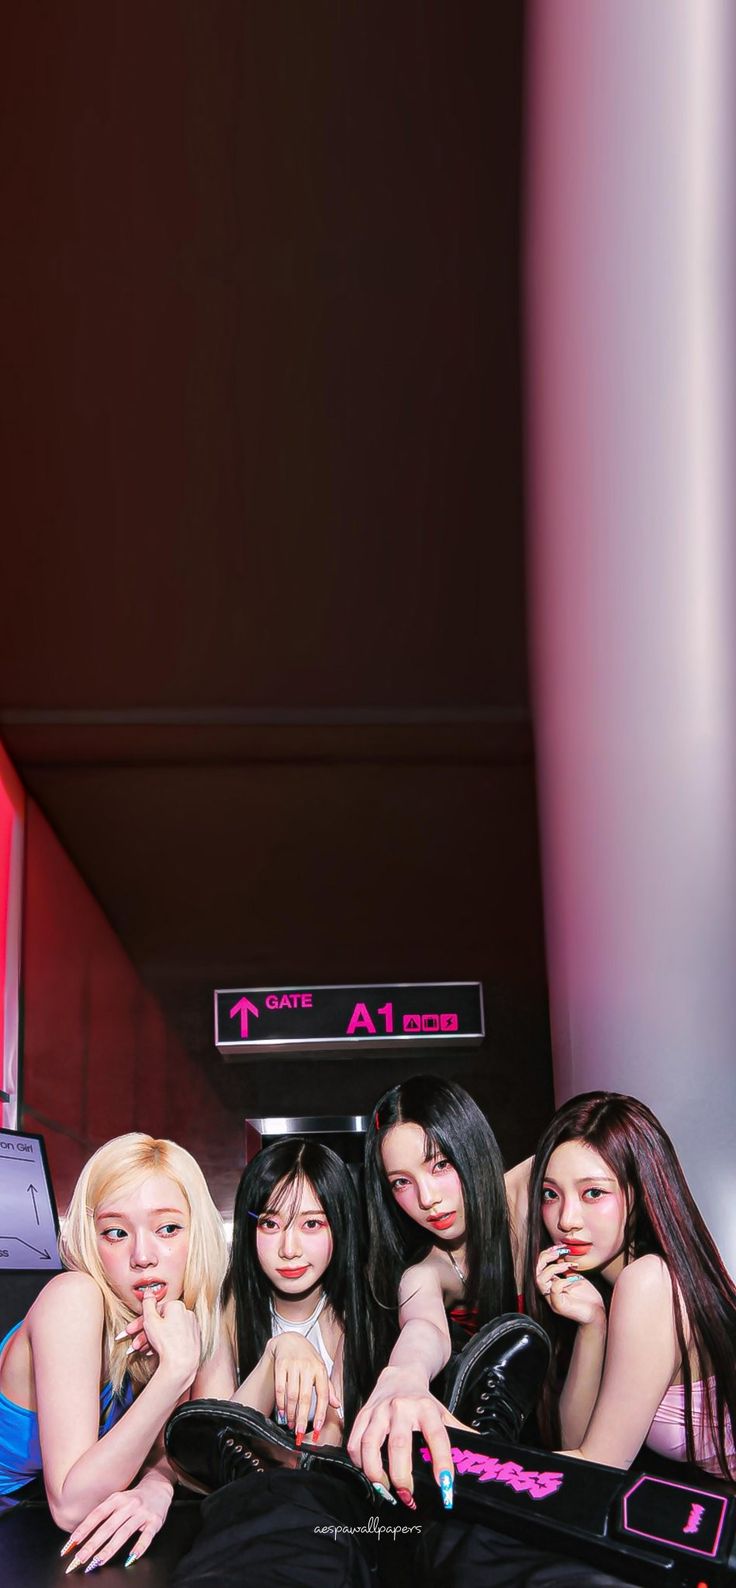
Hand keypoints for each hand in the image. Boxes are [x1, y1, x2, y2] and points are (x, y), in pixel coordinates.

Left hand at [60, 1472, 172, 1571]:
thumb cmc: (134, 1498)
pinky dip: (139, 1547)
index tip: (72, 1543)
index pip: (97, 1514)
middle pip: (108, 1526)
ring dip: (110, 1548)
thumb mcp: (118, 1500)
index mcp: (117, 1499)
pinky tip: (131, 1558)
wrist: (160, 1487)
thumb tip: (80, 1534)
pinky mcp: (155, 1521)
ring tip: (98, 1561)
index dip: (84, 1528)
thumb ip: (103, 1514)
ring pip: (124, 1532)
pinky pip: (147, 1536)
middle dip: (93, 1544)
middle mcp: (129, 1504)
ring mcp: (142, 1513)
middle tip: (81, 1558)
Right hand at [138, 1295, 200, 1389]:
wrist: (182, 1365)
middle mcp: (186, 1313)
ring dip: (151, 1340)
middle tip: (133, 1343)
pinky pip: (175, 1338)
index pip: (154, 1311)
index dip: (140, 1322)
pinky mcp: (193, 1339)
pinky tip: (154, 1351)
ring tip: (141, 1350)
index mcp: (177, 1305)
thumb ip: (147, 1304)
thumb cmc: (166, 1343)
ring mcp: (191, 1327)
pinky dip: (164, 1343)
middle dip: (144, 1333)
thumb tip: (148, 1291)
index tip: (131, 1330)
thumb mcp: (150, 1320)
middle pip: (160, 1322)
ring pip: (166, 1331)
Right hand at [271, 1332, 339, 1441]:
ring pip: (292, 1395)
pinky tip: (282, 1413)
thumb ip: (328, 1388)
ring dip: (291, 1413)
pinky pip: (280, 1388)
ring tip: (291, 1425)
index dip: (322, 1414)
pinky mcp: (281, 1365)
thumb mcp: (320, 1369)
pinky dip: (280, 1403)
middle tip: (300, 1434)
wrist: (290, 1339)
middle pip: (305, 1398)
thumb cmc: (307, 1357)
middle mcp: (308, 1367)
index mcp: (320, 1370)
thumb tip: (337, 1405)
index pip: (323, 1395)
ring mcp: (293, 1365)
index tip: (318, 1430)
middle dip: (303, 1418)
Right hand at [347, 1366, 455, 1508]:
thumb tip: (479, 1453)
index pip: (437, 1436)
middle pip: (399, 1445)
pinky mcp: (362, 1414)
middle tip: (407, 1496)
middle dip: (401, 1476)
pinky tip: (369, 1473)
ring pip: (370, 1444)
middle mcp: (401, 1408)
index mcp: (426, 1409)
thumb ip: (459, 1433)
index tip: (445, 1486)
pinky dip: (359, 1462)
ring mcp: (379, 1410)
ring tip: (385, 1489)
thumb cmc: (423, 1401)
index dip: (442, 1462)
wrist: (400, 1375)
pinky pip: (355, 1442)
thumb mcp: (443, 1412)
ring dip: (376, 1473)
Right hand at [535, 1243, 606, 1326]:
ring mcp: (552, 1300)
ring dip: (554, 1268)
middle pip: (536, 1272)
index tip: (559, 1248)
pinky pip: (554, 1290)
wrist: (596, 1314)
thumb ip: (565, 1268)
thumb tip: (560, 1253)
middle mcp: (548, 1293)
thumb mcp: (575, 1276)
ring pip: (540, 1281)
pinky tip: (575, 1279)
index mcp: (551, 1285)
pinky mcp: (559, 1306)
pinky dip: (563, 1280)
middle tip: (560, 1252)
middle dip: (545, 1258)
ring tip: (568, 1265)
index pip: (539, 1267)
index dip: (546, 1255)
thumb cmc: (587, 1297)